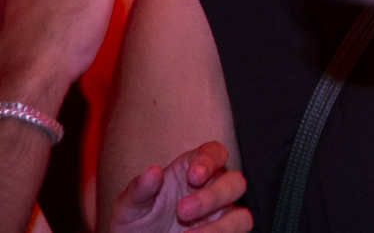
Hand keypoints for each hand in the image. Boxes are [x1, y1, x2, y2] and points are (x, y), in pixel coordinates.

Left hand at [108, 141, 251, 232]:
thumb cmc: (135, 222)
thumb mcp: (129, 206)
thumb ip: (139, 189)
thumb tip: (152, 172)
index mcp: (192, 170)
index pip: (214, 152)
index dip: (210, 160)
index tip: (194, 176)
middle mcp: (212, 189)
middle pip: (235, 181)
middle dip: (213, 196)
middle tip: (182, 211)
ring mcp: (220, 215)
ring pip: (241, 214)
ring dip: (220, 226)